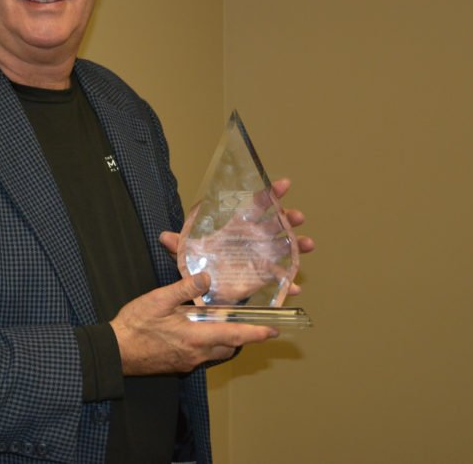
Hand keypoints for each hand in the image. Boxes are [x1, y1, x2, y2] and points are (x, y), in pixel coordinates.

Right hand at [109, 272, 278, 374]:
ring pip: (216, 353)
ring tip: (223, 324)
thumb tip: (206, 277)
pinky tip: (196, 332)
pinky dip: (208, 345)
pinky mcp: (178, 365)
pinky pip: (201, 356)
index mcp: (195, 337)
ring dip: (224, 341)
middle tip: (250, 325)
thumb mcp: (158, 300)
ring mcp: (187, 362)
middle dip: (242, 337)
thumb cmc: (134, 325)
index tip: (273, 331)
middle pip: (229, 347)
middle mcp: (196, 354)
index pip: (234, 335)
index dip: (255, 333)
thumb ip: (184, 288)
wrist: (115, 352)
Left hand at [159, 178, 314, 296]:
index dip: (270, 193)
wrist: (204, 281)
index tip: (283, 184)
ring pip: (284, 248)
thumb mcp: (186, 250)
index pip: (256, 205)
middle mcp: (254, 237)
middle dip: (289, 217)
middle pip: (276, 223)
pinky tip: (295, 287)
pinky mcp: (263, 276)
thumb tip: (163, 237)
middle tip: (298, 216)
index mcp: (238, 225)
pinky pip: (280, 278)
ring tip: (308, 244)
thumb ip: (178, 244)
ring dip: (298, 245)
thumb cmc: (198, 258)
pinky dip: (289, 283)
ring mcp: (262, 256)